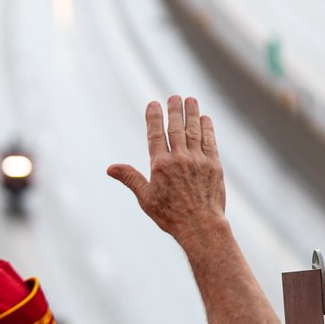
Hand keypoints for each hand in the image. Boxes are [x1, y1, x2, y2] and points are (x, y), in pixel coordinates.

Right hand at [108, 96, 225, 242]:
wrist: (201, 226)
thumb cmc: (171, 216)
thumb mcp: (146, 198)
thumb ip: (130, 178)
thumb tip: (110, 168)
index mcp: (160, 165)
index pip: (156, 134)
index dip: (154, 116)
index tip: (154, 104)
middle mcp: (180, 159)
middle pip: (176, 127)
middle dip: (174, 109)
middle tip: (174, 96)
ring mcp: (198, 161)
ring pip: (194, 131)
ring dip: (192, 113)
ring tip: (190, 100)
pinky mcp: (214, 166)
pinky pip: (210, 141)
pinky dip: (207, 128)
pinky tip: (205, 119)